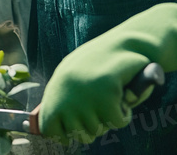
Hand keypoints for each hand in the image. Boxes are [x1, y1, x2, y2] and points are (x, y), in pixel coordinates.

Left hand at [38, 3, 176, 142]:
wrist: (127, 41)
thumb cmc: (103, 63)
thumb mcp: (76, 78)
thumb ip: (66, 102)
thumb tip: (59, 135)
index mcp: (56, 87)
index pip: (49, 128)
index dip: (66, 133)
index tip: (78, 126)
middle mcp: (65, 90)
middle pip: (77, 134)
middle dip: (93, 124)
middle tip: (101, 102)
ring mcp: (84, 92)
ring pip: (98, 130)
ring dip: (109, 117)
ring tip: (112, 94)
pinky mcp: (106, 93)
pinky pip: (117, 122)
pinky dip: (125, 113)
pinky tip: (123, 92)